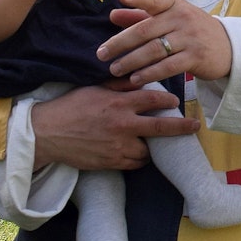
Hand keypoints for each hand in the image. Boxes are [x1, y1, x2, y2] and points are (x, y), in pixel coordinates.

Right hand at [30, 84, 198, 170]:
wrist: (46, 134)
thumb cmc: (69, 107)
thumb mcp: (94, 88)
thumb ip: (119, 86)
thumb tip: (140, 77)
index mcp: (119, 102)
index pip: (154, 99)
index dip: (168, 100)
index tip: (175, 101)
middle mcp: (122, 124)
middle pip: (161, 127)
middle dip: (182, 127)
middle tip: (194, 127)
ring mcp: (118, 146)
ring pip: (148, 149)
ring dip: (153, 145)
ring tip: (154, 141)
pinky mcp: (111, 162)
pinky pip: (135, 163)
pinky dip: (139, 158)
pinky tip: (138, 153)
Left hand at [98, 0, 232, 84]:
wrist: (228, 48)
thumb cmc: (192, 31)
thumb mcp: (170, 19)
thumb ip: (141, 16)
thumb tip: (113, 14)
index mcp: (175, 5)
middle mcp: (183, 18)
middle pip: (145, 30)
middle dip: (120, 43)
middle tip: (101, 54)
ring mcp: (190, 38)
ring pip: (154, 50)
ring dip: (131, 61)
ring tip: (114, 69)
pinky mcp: (196, 57)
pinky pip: (167, 66)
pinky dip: (149, 73)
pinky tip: (135, 79)